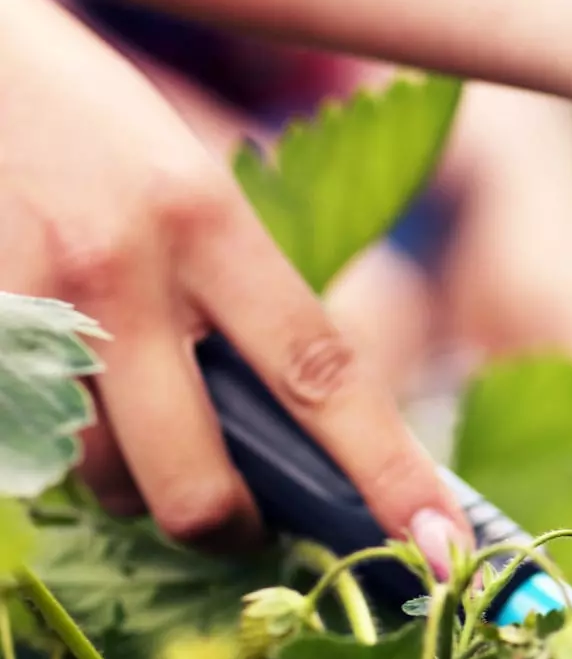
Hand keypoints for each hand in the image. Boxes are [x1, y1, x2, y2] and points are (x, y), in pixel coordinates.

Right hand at [0, 0, 466, 565]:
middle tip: (236, 517)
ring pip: (99, 478)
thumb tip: (295, 422)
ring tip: (125, 419)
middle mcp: (121, 268)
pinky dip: (55, 441)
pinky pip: (26, 442)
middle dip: (227, 525)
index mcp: (205, 218)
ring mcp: (28, 305)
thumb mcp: (182, 184)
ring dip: (125, 482)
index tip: (442, 544)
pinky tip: (59, 386)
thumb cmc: (73, 114)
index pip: (323, 375)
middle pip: (196, 478)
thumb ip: (235, 291)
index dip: (389, 472)